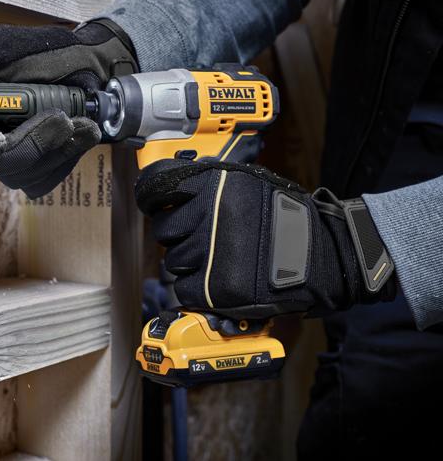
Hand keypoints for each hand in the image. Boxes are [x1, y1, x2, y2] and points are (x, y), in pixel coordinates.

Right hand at [0, 19, 137, 196]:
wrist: (93, 66)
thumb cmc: (44, 53)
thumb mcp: (4, 48)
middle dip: (29, 142)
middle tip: (60, 118)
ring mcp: (10, 160)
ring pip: (22, 174)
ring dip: (56, 146)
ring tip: (78, 118)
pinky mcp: (37, 172)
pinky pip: (46, 179)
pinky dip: (69, 154)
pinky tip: (82, 130)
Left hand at [134, 159, 395, 318]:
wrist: (323, 257)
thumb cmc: (287, 219)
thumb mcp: (249, 184)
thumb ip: (210, 184)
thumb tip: (170, 190)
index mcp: (214, 185)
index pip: (157, 187)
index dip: (152, 198)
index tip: (153, 205)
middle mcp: (208, 215)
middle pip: (164, 230)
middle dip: (179, 237)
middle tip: (204, 241)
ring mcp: (210, 252)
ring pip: (173, 262)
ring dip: (190, 265)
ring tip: (220, 262)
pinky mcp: (214, 287)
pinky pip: (183, 291)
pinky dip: (197, 291)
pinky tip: (219, 282)